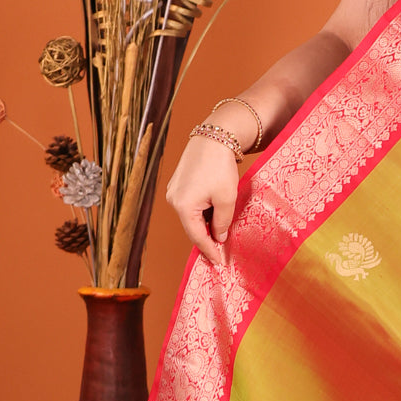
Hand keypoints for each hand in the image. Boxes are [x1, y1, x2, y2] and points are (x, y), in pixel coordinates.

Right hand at [165, 131, 239, 264]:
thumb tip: (218, 237)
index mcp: (183, 206)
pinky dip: (201, 213)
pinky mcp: (177, 185)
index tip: (220, 263)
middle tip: (221, 253)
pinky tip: (214, 217)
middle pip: (192, 228)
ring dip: (205, 225)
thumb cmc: (220, 168)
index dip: (209, 251)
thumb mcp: (227, 199)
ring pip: (191, 217)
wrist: (214, 138)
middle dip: (206, 239)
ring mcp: (173, 192)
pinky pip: (190, 206)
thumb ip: (222, 222)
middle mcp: (173, 200)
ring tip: (220, 235)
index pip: (197, 236)